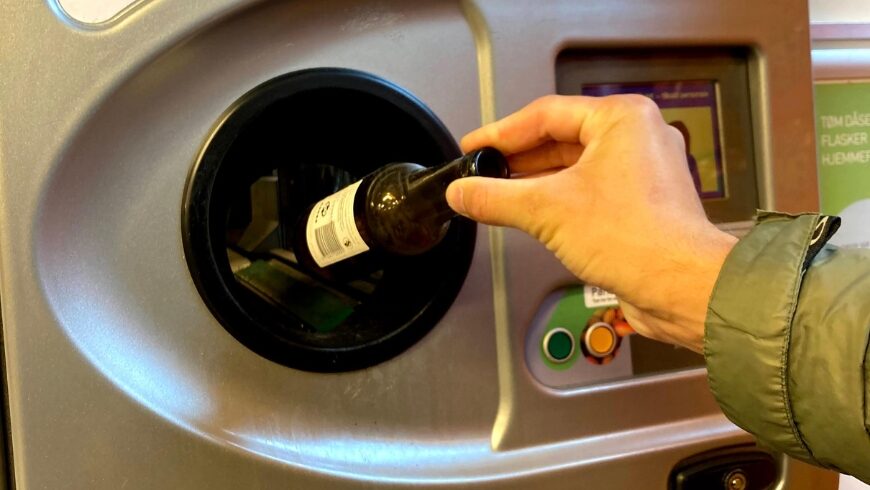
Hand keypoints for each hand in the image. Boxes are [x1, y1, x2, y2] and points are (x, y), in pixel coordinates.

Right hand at [446, 95, 736, 351]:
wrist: (682, 287)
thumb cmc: (640, 239)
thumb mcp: (547, 210)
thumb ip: (496, 197)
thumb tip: (462, 192)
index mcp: (622, 119)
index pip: (545, 114)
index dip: (501, 132)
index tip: (474, 146)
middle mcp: (637, 139)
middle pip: (560, 138)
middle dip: (516, 158)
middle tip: (481, 170)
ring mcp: (641, 172)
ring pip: (574, 167)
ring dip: (535, 182)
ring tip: (498, 194)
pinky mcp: (641, 204)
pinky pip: (588, 191)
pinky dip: (557, 200)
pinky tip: (533, 214)